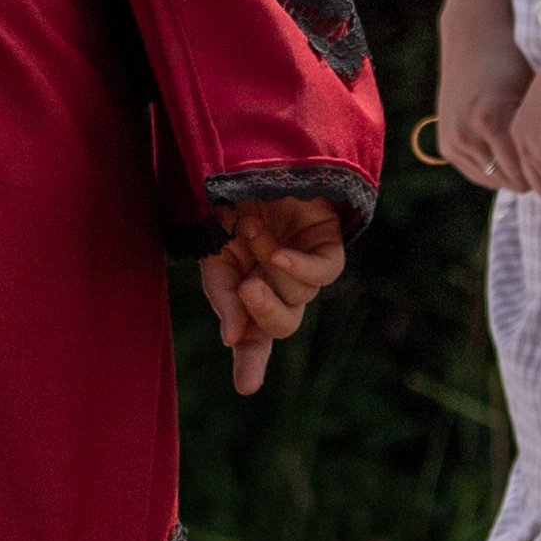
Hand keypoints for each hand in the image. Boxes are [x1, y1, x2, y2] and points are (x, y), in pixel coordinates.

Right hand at [199, 202, 345, 396]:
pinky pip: (326, 271)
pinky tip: (279, 254)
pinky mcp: (328, 242)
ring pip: (299, 294)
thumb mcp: (212, 250)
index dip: (250, 362)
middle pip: (283, 324)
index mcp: (247, 288)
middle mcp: (279, 282)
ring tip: (249, 230)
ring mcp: (305, 263)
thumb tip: (234, 339)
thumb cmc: (226, 201)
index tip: (246, 387)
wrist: (251, 153)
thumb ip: (223, 294)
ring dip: (269, 265)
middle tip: (247, 290)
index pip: (252, 336)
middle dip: (265, 313)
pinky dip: (301, 266)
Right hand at [429, 0, 538, 192]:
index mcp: (492, 120)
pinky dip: (498, 172)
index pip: (529, 171)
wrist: (470, 45)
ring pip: (495, 181)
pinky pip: (479, 175)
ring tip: (538, 168)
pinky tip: (515, 161)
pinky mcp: (446, 146)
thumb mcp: (533, 94)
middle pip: (512, 180)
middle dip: (536, 179)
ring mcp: (453, 141)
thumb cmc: (510, 66)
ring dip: (516, 177)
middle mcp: (468, 134)